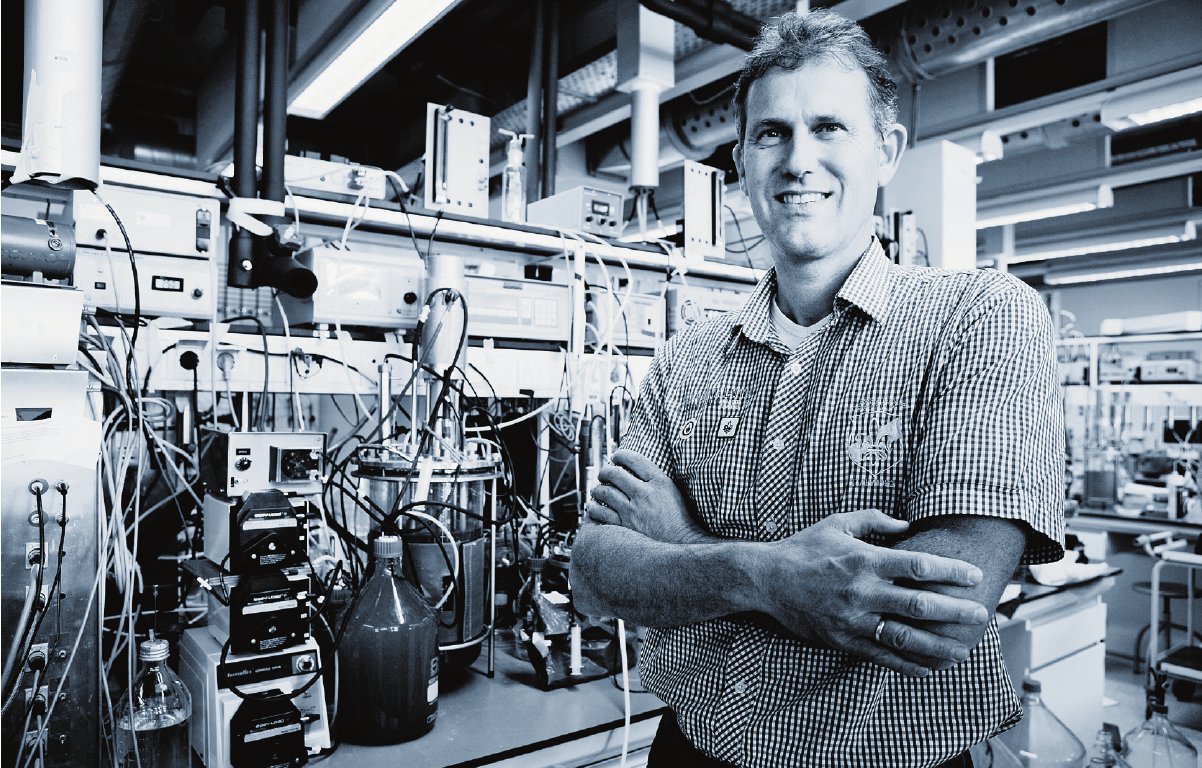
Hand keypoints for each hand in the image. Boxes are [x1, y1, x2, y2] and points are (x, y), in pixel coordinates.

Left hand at [585, 449, 712, 543]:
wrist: (683, 544)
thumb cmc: (680, 519)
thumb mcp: (673, 491)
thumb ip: (655, 479)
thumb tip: (635, 469)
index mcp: (659, 482)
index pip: (634, 460)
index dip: (620, 455)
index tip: (616, 456)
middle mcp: (645, 494)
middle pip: (615, 473)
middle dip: (605, 470)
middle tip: (603, 473)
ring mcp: (633, 511)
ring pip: (605, 492)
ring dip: (597, 489)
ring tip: (596, 490)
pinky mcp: (625, 527)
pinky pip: (601, 514)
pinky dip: (594, 509)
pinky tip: (593, 508)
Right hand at [755, 509, 989, 676]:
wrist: (766, 579)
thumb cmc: (804, 548)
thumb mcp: (837, 523)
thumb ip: (875, 521)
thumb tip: (907, 525)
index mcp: (864, 560)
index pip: (918, 566)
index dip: (951, 571)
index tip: (973, 575)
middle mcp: (862, 591)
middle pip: (919, 604)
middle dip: (955, 610)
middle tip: (980, 614)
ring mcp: (853, 619)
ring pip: (905, 637)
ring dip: (938, 645)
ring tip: (963, 649)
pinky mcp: (843, 640)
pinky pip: (882, 657)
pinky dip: (908, 665)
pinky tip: (930, 668)